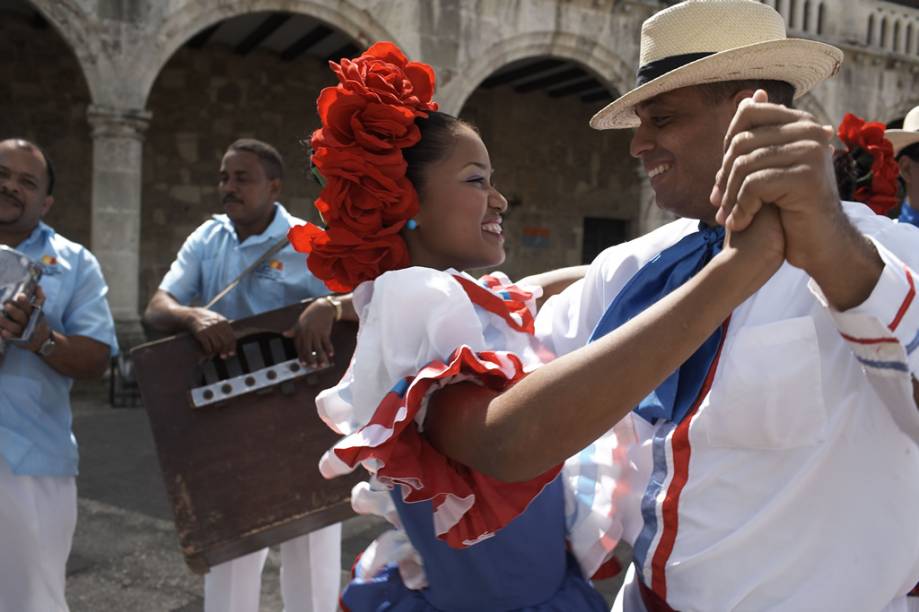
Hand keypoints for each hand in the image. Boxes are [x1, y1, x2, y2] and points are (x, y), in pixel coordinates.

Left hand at [0, 285, 50, 351]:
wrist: (42, 341)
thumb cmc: (37, 322)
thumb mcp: (40, 310)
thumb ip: (39, 297)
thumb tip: (36, 285)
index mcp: (34, 314)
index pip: (29, 307)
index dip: (25, 302)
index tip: (20, 296)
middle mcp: (28, 323)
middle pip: (21, 317)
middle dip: (14, 311)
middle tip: (7, 305)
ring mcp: (23, 332)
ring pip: (14, 328)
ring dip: (6, 322)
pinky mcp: (18, 340)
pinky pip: (11, 338)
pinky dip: (7, 335)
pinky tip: (2, 332)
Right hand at [184, 307, 235, 358]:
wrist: (192, 315)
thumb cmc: (207, 320)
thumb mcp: (218, 320)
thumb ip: (225, 329)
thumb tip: (232, 344)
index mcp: (223, 322)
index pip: (231, 337)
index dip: (232, 347)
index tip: (231, 354)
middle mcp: (217, 325)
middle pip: (225, 342)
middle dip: (225, 351)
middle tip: (223, 356)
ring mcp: (209, 329)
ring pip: (217, 345)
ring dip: (217, 351)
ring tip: (215, 353)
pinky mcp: (201, 333)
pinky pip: (208, 346)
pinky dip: (209, 351)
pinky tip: (208, 352)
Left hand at [284, 298, 335, 368]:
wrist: (323, 307)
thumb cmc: (311, 314)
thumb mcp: (300, 321)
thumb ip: (293, 330)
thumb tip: (284, 334)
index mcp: (300, 332)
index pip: (299, 346)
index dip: (301, 356)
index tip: (303, 364)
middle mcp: (307, 333)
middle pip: (308, 349)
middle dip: (310, 359)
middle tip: (313, 367)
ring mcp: (316, 333)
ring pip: (318, 348)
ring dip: (320, 357)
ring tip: (323, 364)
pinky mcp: (325, 331)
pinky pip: (327, 342)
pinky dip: (329, 349)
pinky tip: (331, 354)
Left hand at [711, 89, 840, 272]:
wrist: (820, 244)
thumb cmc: (790, 208)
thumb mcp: (772, 168)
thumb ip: (758, 139)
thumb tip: (746, 99)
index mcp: (800, 124)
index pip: (748, 114)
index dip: (727, 145)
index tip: (723, 177)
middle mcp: (809, 132)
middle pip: (741, 143)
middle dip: (724, 176)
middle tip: (718, 202)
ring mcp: (811, 152)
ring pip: (744, 165)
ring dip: (729, 196)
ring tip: (727, 217)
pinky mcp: (806, 177)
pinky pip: (755, 185)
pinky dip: (741, 208)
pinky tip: (739, 224)